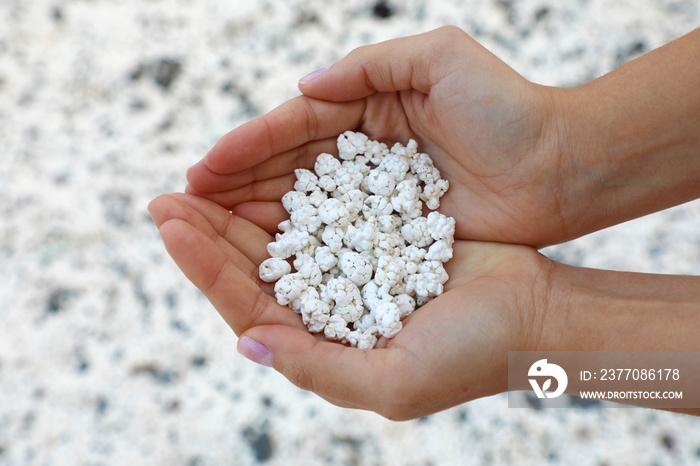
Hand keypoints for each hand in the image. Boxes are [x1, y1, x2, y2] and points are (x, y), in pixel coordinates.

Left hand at [148, 193, 553, 419]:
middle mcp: (328, 312)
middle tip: (166, 198)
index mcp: (323, 348)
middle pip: (253, 270)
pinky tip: (267, 170)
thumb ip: (317, 368)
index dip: (206, 270)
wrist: (532, 313)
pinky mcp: (374, 239)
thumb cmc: (470, 354)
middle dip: (208, 235)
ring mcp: (349, 273)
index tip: (171, 227)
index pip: (249, 307)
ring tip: (202, 178)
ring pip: (279, 238)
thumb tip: (247, 344)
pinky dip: (290, 193)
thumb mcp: (391, 381)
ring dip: (240, 210)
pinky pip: (321, 213)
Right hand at [186, 26, 567, 245]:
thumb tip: (301, 86)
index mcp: (368, 108)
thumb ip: (368, 67)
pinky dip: (300, 246)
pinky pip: (337, 239)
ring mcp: (377, 196)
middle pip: (286, 169)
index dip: (246, 148)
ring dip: (253, 218)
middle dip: (235, 187)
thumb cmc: (506, 107)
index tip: (201, 169)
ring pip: (303, 207)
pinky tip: (262, 257)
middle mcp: (364, 153)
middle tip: (182, 205)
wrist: (560, 166)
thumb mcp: (439, 58)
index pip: (294, 127)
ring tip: (204, 231)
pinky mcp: (395, 232)